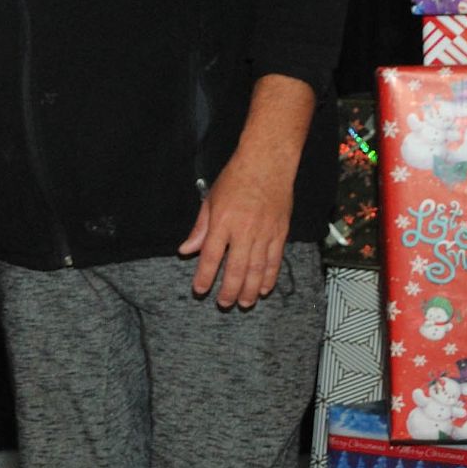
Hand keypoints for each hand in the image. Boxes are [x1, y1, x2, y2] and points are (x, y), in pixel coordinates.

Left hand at [181, 144, 296, 307]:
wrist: (267, 164)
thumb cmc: (235, 179)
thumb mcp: (210, 200)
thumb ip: (200, 229)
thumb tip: (186, 250)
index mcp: (222, 222)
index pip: (211, 256)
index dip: (205, 276)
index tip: (200, 290)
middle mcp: (244, 230)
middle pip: (236, 268)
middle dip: (230, 289)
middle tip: (224, 303)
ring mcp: (265, 233)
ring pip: (258, 268)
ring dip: (251, 289)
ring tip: (245, 303)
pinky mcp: (280, 232)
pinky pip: (275, 260)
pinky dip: (270, 276)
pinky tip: (265, 288)